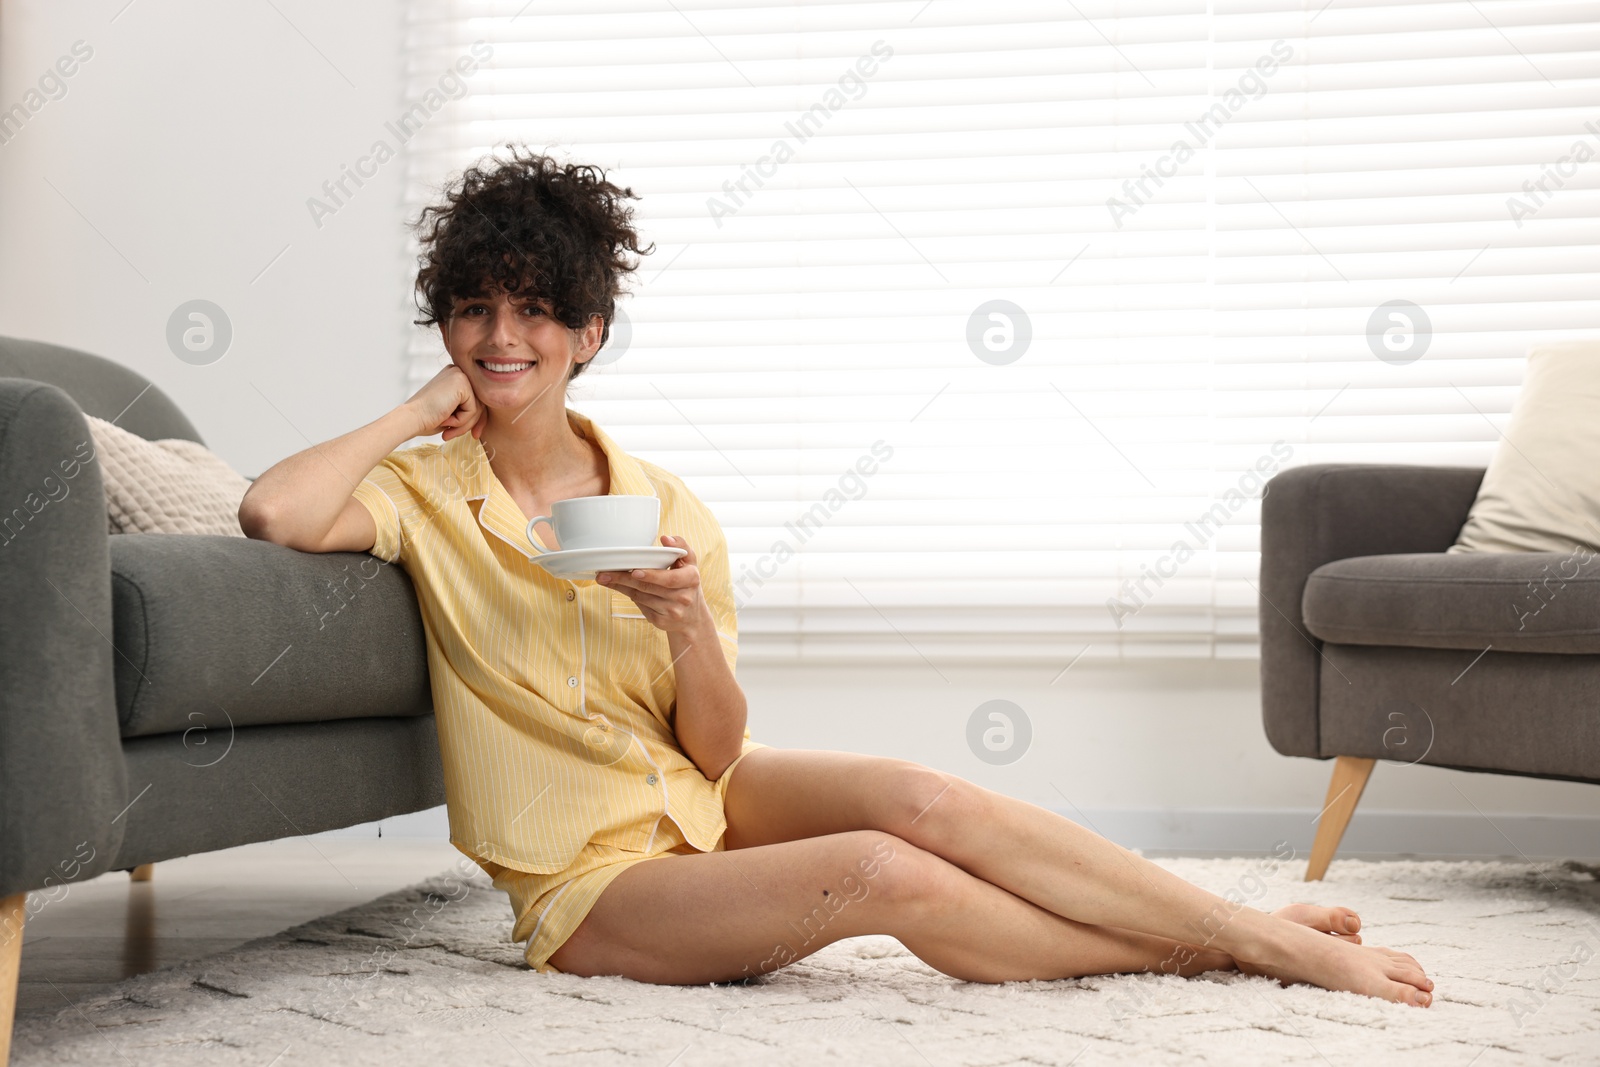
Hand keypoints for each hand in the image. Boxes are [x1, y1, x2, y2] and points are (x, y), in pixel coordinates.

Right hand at [403, 364, 483, 440]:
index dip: (476, 419)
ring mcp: (460, 375)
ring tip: (447, 431)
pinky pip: (473, 409)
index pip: (476, 399)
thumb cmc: (427, 418)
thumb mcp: (452, 413)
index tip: (474, 435)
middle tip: (453, 436)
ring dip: (464, 425)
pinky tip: (446, 420)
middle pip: (480, 403)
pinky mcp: (462, 383)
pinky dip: (461, 421)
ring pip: (478, 408)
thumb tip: (486, 417)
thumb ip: (468, 410)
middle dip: (471, 424)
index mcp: (455, 376)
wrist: (411, 418)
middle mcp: (458, 371)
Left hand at [595, 535, 709, 634]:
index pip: (669, 579)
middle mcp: (683, 597)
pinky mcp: (660, 621)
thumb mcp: (690, 562)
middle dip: (624, 579)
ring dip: (621, 587)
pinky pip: (640, 606)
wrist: (693, 617)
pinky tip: (619, 588)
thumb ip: (680, 546)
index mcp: (691, 579)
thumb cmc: (687, 583)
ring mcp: (671, 611)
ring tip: (605, 578)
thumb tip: (665, 539)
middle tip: (604, 574)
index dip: (651, 575)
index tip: (634, 571)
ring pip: (640, 597)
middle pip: (648, 588)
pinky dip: (628, 595)